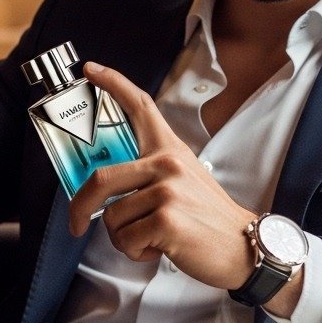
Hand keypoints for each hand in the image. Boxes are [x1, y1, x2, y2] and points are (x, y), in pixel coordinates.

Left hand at [67, 61, 256, 290]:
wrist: (245, 247)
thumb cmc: (208, 219)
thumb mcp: (186, 180)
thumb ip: (152, 172)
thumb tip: (109, 186)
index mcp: (170, 150)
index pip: (140, 106)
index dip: (112, 84)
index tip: (90, 70)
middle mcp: (167, 164)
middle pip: (101, 178)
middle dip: (80, 207)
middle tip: (76, 224)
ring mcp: (167, 190)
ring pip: (112, 218)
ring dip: (124, 238)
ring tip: (152, 239)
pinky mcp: (167, 219)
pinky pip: (126, 240)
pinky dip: (136, 252)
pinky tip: (160, 249)